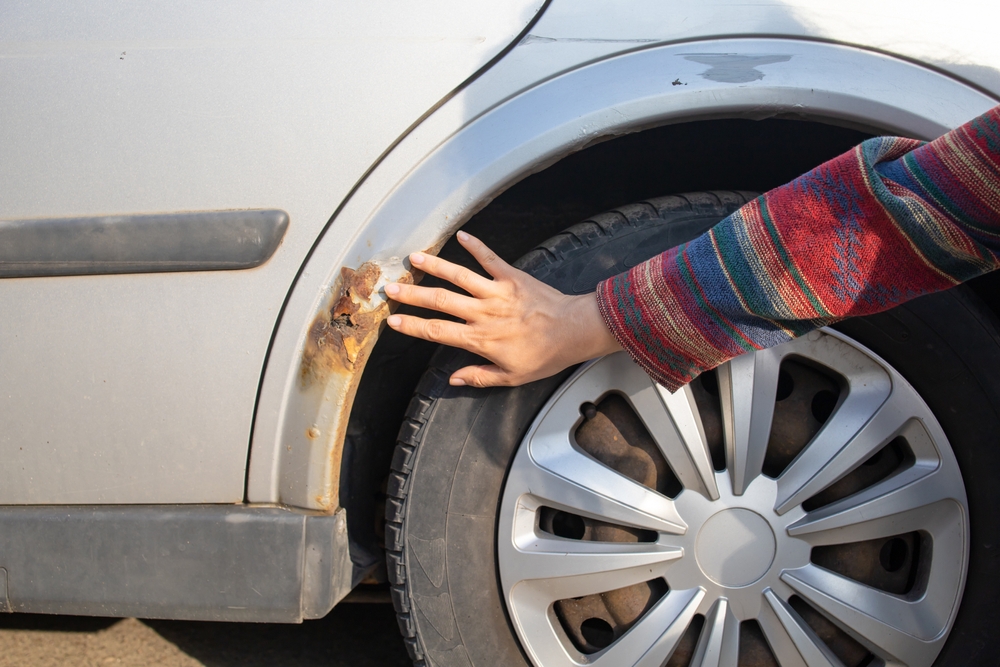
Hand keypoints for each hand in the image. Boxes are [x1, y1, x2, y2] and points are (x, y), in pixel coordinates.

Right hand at [384, 231, 621, 386]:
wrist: (574, 331)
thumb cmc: (546, 356)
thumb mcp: (512, 377)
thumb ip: (479, 377)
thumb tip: (452, 379)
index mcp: (481, 339)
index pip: (438, 332)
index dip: (413, 327)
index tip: (394, 321)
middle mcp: (484, 313)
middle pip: (440, 301)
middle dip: (412, 294)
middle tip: (391, 288)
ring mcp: (497, 292)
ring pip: (459, 276)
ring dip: (435, 265)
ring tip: (415, 258)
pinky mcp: (512, 276)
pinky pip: (489, 258)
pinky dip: (475, 245)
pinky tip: (461, 235)